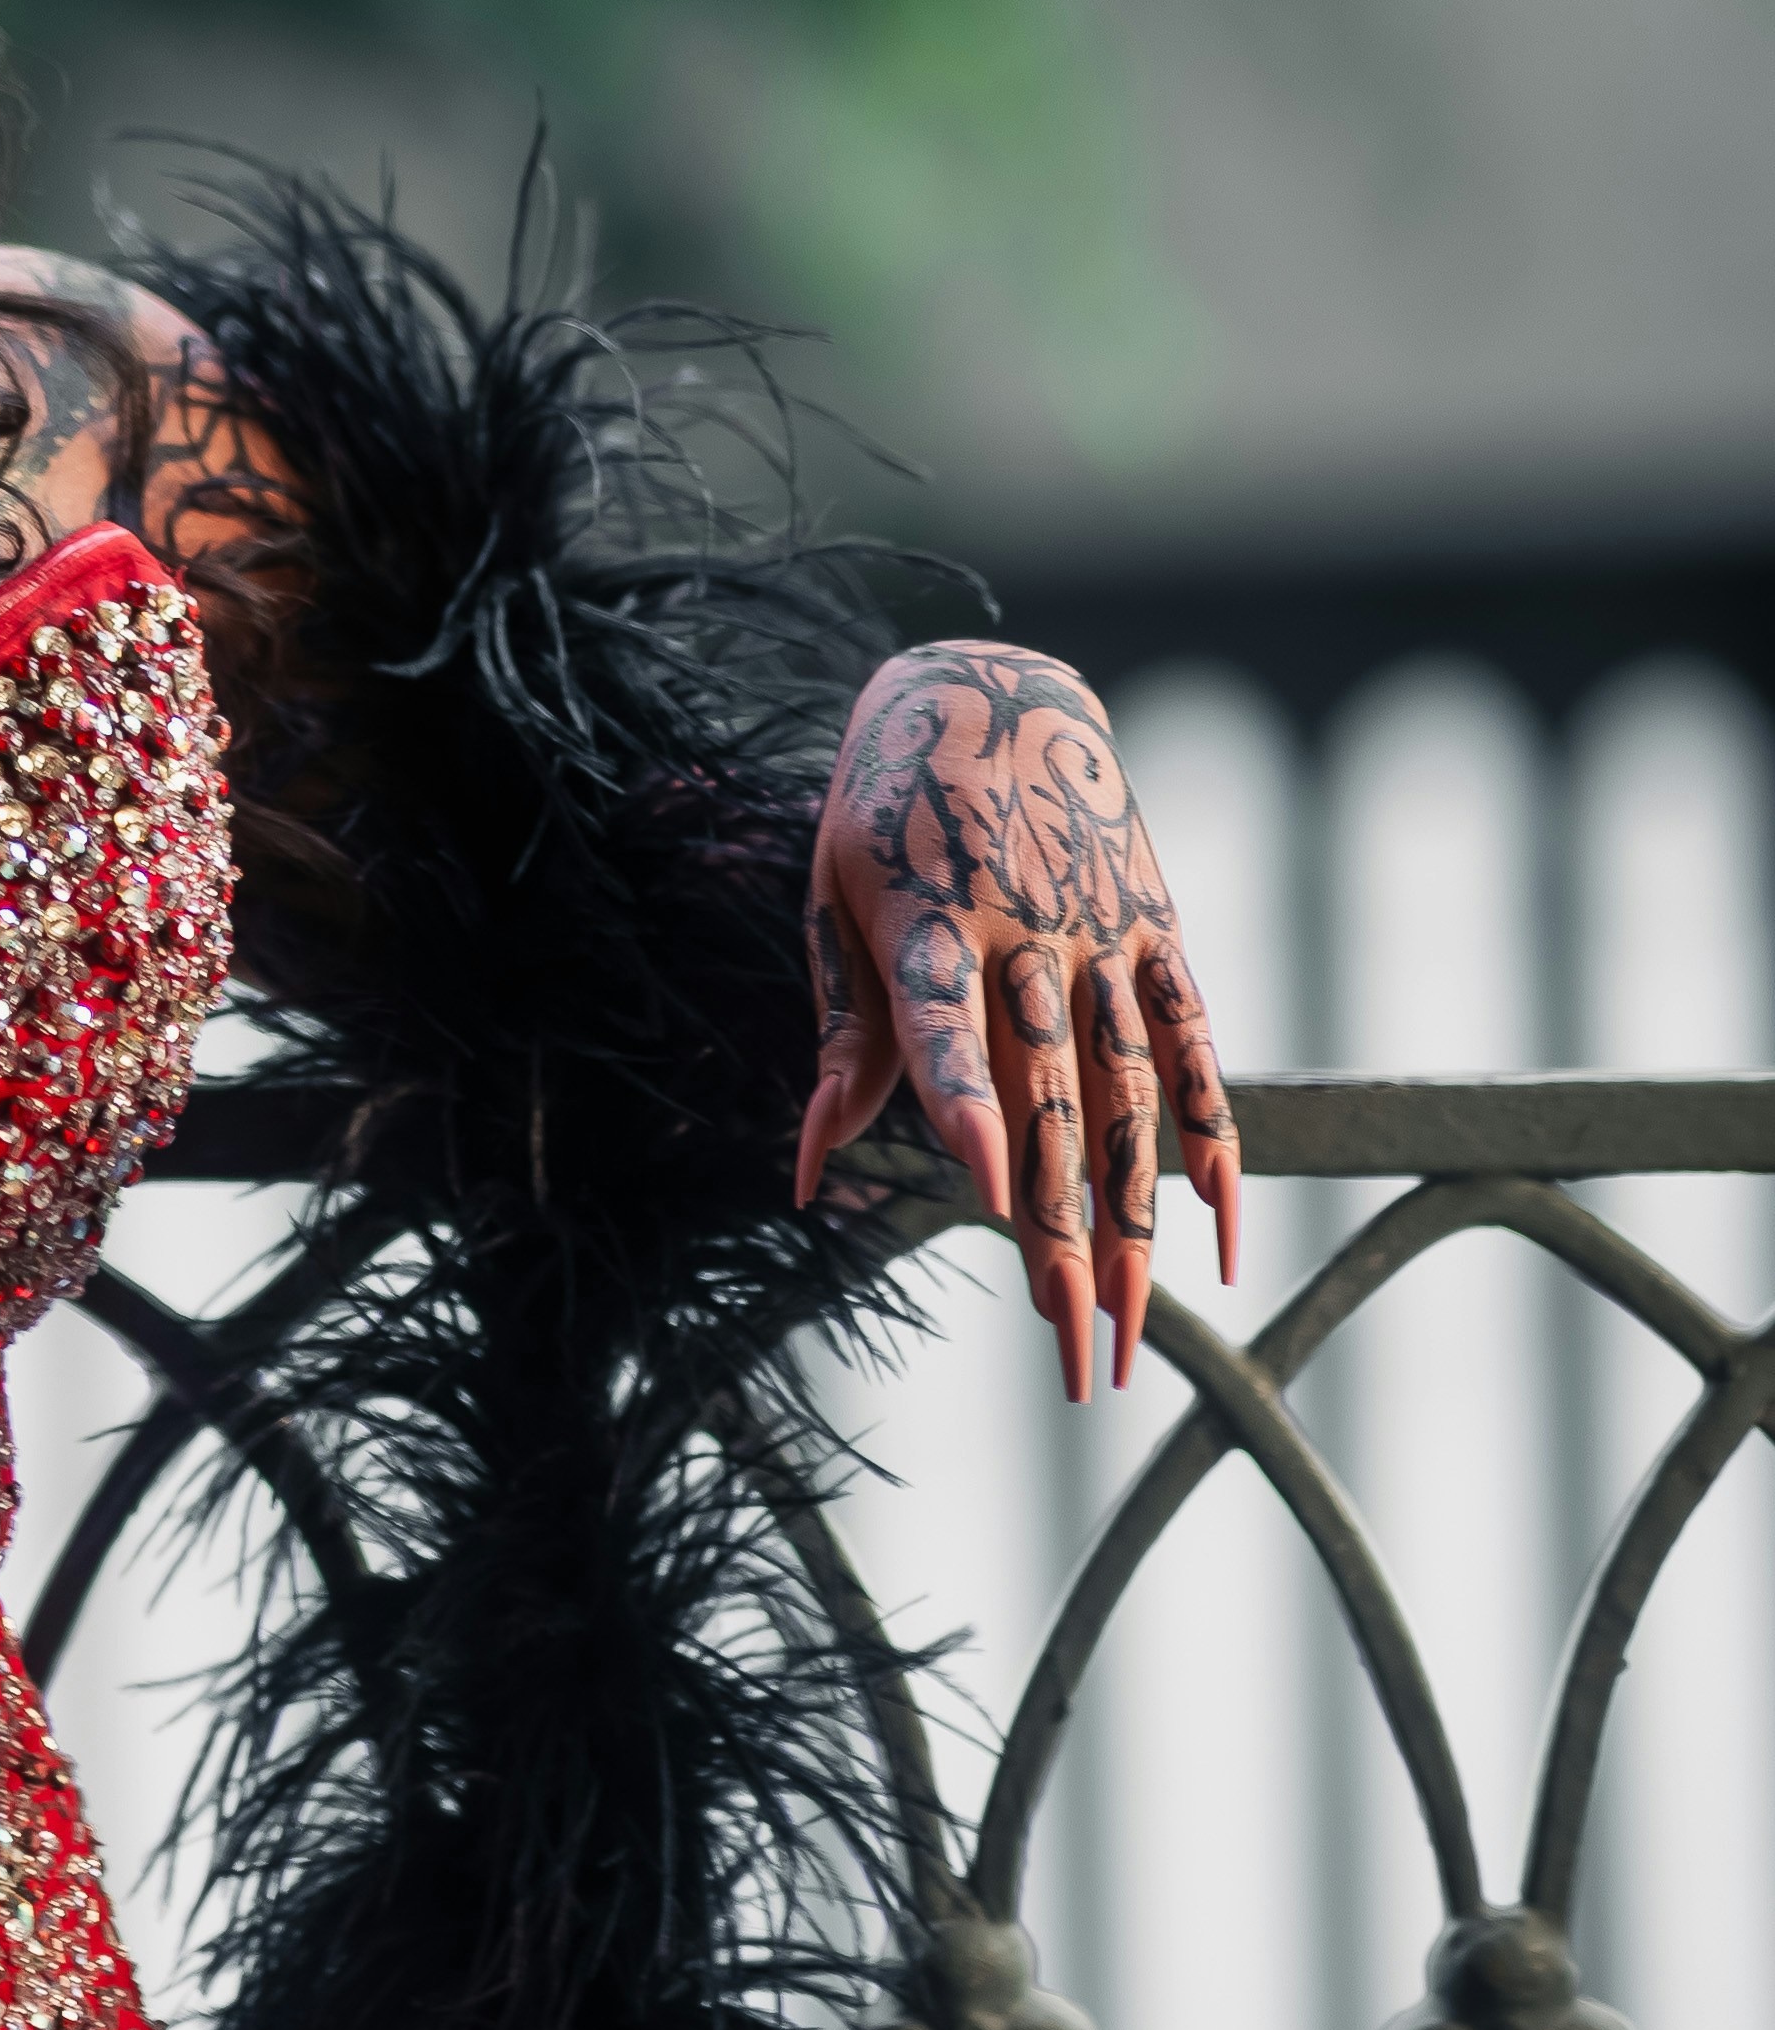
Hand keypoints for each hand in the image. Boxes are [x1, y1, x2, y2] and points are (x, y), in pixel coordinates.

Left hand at [795, 645, 1243, 1396]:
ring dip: (1131, 1215)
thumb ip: (845, 1040)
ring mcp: (1104, 931)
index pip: (943, 1026)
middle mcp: (1024, 928)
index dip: (964, 1106)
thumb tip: (808, 1170)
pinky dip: (1212, 1133)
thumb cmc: (884, 814)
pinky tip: (1220, 1222)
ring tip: (1127, 1320)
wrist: (987, 687)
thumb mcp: (834, 902)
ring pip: (1126, 1092)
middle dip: (1058, 1227)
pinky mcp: (1159, 928)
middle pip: (1047, 1098)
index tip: (987, 1191)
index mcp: (924, 917)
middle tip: (1069, 1342)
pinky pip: (1196, 1043)